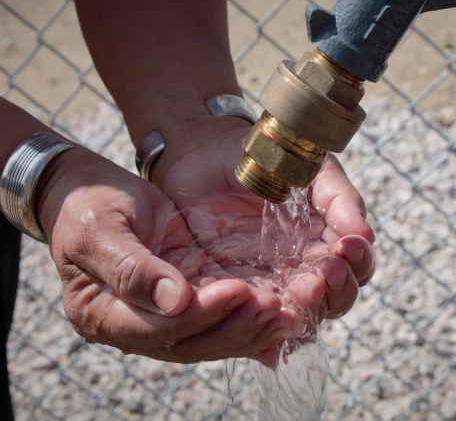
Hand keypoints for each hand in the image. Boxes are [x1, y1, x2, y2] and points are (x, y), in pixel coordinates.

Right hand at [37, 146, 298, 362]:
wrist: (88, 193)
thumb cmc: (87, 206)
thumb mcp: (99, 230)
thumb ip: (131, 269)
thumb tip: (173, 302)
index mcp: (102, 314)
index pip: (158, 329)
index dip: (200, 315)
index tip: (237, 290)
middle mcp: (132, 325)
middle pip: (189, 343)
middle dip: (235, 327)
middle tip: (274, 307)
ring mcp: (159, 316)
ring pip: (208, 337)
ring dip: (248, 330)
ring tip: (287, 316)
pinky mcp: (182, 297)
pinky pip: (216, 318)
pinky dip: (245, 320)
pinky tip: (278, 318)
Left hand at [150, 116, 375, 365]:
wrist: (207, 152)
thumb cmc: (265, 158)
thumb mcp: (309, 169)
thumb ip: (339, 198)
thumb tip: (364, 234)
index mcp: (327, 241)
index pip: (356, 268)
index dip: (357, 264)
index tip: (347, 248)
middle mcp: (304, 268)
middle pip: (335, 299)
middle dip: (335, 291)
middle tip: (322, 276)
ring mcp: (271, 282)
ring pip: (301, 314)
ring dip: (306, 309)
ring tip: (300, 289)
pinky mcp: (236, 290)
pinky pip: (255, 317)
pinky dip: (266, 325)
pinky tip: (264, 312)